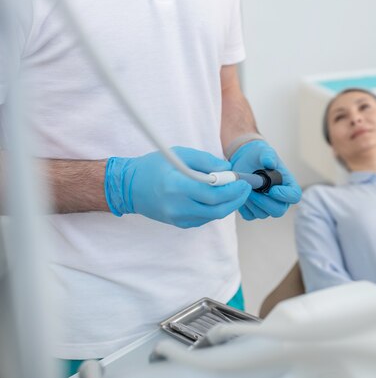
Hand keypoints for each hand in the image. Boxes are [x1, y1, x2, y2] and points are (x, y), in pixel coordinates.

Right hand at [104, 146, 250, 227]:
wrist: (128, 186)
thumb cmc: (154, 166)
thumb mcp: (180, 154)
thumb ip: (206, 161)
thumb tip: (228, 168)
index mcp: (177, 186)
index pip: (213, 194)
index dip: (233, 190)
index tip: (243, 181)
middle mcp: (178, 206)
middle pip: (217, 209)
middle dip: (236, 199)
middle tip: (245, 188)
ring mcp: (178, 218)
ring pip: (213, 216)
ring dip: (228, 204)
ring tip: (235, 191)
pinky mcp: (179, 223)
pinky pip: (204, 218)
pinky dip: (215, 209)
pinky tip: (219, 198)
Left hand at [229, 140, 301, 219]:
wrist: (246, 161)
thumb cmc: (259, 156)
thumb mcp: (264, 152)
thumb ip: (268, 155)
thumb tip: (269, 162)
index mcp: (288, 185)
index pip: (294, 196)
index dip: (285, 196)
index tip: (272, 189)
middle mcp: (280, 199)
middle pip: (278, 211)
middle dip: (264, 202)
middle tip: (252, 191)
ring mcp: (267, 206)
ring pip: (262, 214)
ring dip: (252, 203)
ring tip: (245, 188)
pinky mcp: (253, 210)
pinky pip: (249, 215)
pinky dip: (244, 207)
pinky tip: (241, 194)